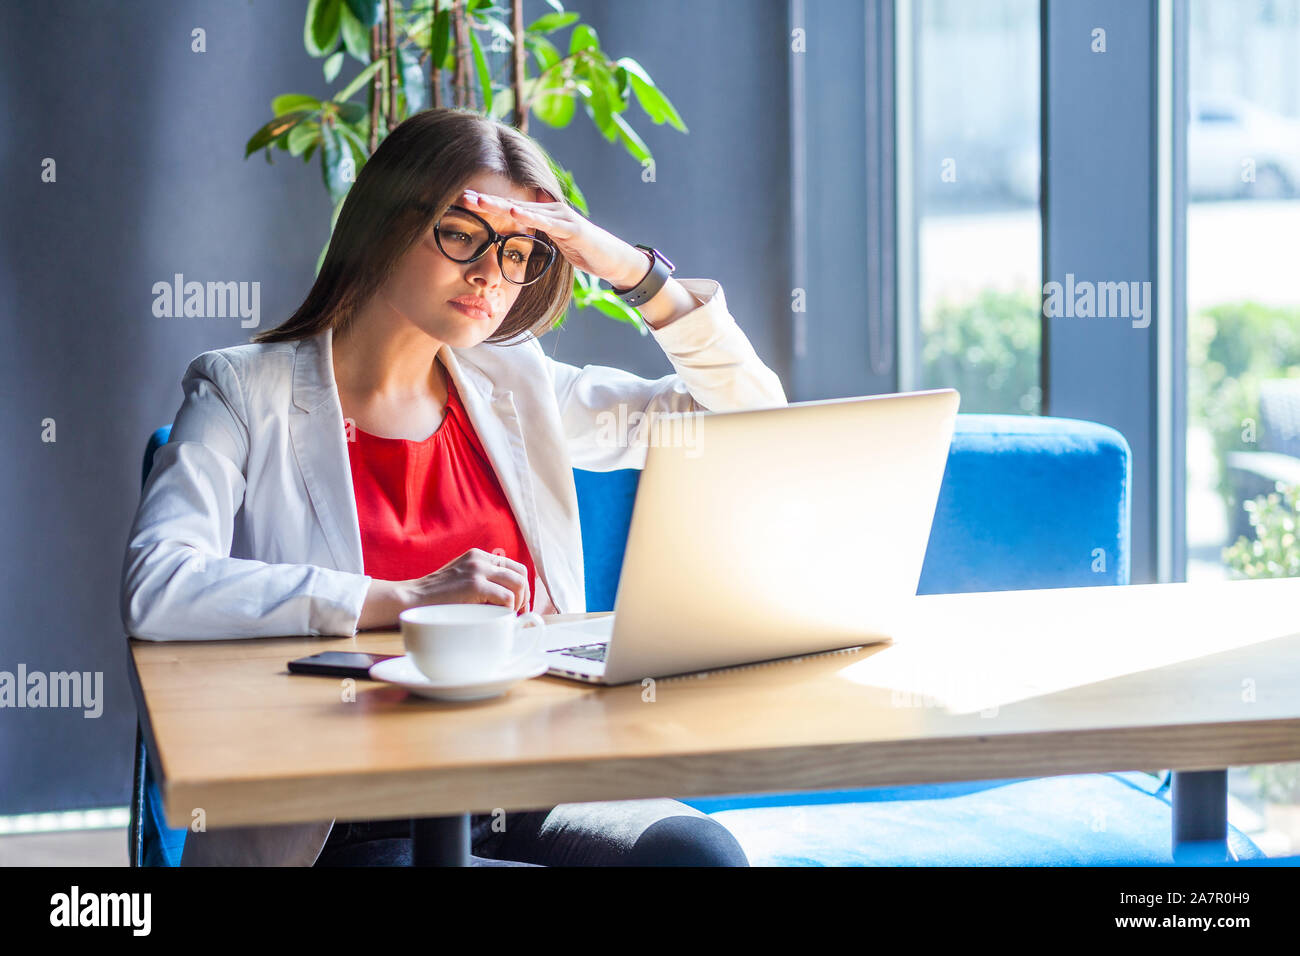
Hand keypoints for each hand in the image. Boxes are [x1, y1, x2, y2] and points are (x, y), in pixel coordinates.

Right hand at [355, 548, 529, 630]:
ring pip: (518, 584)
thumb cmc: (436, 598)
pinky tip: (494, 618)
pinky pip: (506, 597)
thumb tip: (510, 600)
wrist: (410, 599)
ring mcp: (478, 570)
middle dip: (524, 597)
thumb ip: (482, 582)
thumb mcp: (461, 580)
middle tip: (515, 614)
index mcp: (479, 556)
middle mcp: (481, 559)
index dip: (522, 588)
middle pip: (521, 575)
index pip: (515, 568)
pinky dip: (506, 610)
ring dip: (517, 604)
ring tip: (504, 616)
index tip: (518, 606)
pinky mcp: (475, 584)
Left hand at [461, 187, 651, 289]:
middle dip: (485, 200)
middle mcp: (549, 209)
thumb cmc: (583, 252)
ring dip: (500, 204)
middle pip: (511, 203)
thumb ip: (535, 237)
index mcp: (541, 215)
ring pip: (525, 208)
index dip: (485, 205)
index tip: (460, 203)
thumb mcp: (552, 244)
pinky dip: (529, 216)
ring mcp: (561, 216)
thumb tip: (515, 238)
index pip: (508, 208)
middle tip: (460, 196)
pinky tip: (512, 212)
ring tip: (478, 201)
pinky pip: (547, 221)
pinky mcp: (572, 228)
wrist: (613, 260)